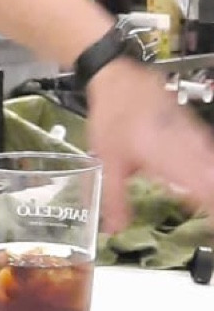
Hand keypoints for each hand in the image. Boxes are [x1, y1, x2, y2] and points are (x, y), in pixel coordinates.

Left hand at [86, 58, 213, 230]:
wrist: (119, 78)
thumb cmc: (111, 119)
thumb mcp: (107, 163)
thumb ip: (114, 199)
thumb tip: (115, 232)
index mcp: (166, 158)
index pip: (201, 190)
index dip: (209, 208)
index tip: (210, 226)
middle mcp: (185, 146)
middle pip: (211, 178)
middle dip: (212, 200)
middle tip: (211, 220)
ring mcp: (193, 134)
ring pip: (212, 162)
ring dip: (210, 184)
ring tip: (209, 207)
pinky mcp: (194, 126)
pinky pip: (209, 149)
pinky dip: (210, 165)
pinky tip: (208, 173)